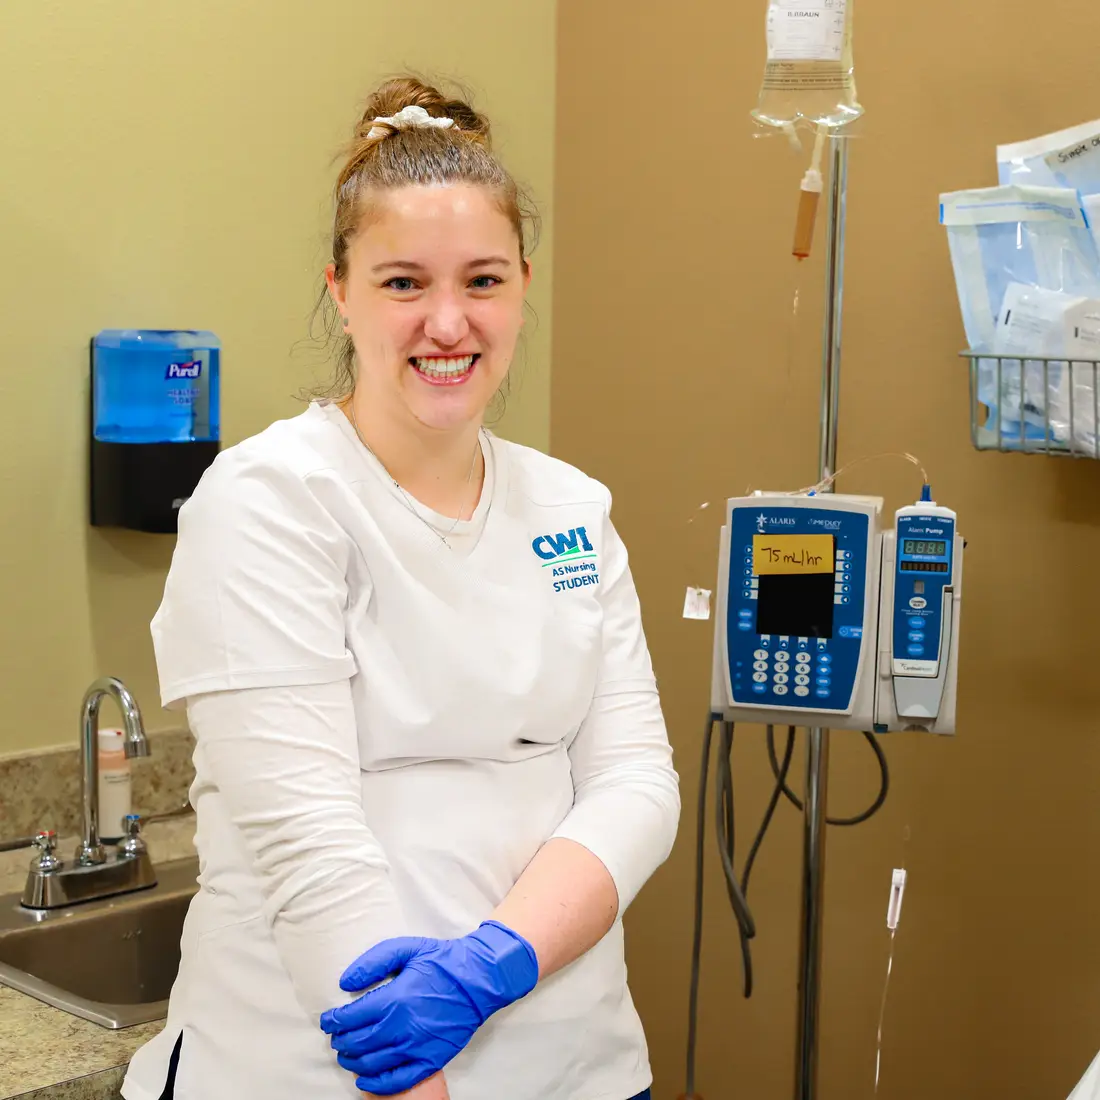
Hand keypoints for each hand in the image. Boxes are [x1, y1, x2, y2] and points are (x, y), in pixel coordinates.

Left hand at [320, 921, 537, 1094]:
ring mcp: (416, 1047)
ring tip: (347, 1054)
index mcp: (394, 999)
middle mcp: (402, 1027)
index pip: (350, 1018)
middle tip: (336, 1037)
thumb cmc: (442, 961)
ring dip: (352, 1061)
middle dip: (340, 1041)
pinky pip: (397, 1080)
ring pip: (372, 1064)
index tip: (328, 1020)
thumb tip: (345, 983)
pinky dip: (375, 1083)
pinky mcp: (430, 1060)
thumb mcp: (406, 949)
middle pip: (357, 1044)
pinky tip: (365, 1078)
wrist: (479, 979)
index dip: (333, 1021)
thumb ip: (373, 963)